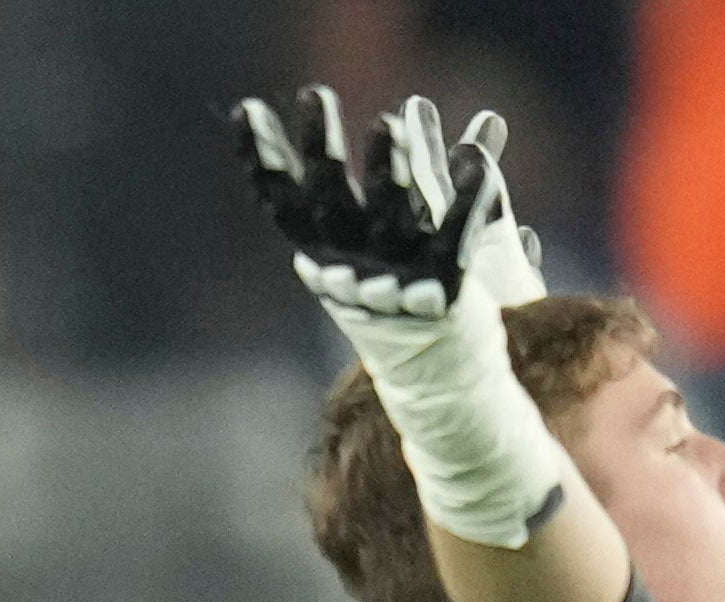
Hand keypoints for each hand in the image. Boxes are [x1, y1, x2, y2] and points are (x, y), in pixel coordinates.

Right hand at [235, 83, 523, 331]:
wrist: (440, 386)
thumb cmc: (394, 305)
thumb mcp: (350, 253)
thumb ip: (322, 199)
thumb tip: (273, 129)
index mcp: (324, 257)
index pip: (281, 204)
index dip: (262, 160)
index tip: (248, 108)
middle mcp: (353, 267)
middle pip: (329, 202)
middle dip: (321, 148)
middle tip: (316, 93)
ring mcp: (399, 279)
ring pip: (389, 218)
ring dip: (387, 170)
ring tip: (387, 124)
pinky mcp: (447, 290)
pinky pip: (457, 236)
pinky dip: (468, 198)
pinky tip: (476, 158)